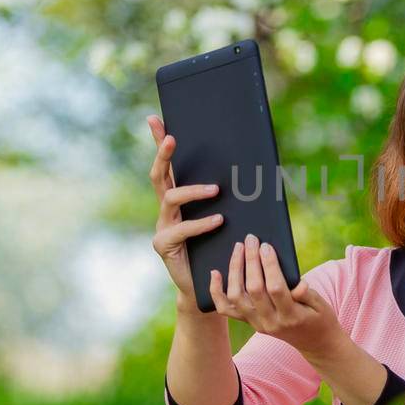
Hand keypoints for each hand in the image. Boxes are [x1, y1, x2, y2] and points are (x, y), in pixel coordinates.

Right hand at [148, 114, 223, 310]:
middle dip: (163, 154)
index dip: (157, 141)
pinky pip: (183, 229)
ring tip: (216, 190)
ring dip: (193, 191)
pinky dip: (202, 224)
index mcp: (177, 198)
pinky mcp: (164, 245)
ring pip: (171, 199)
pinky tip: (219, 221)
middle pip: (159, 175)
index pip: (166, 165)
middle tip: (172, 138)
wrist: (207, 286)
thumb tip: (250, 169)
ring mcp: (162, 227)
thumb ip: (226, 198)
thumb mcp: (224, 217)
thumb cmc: (219, 247)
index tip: (154, 118)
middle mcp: (166, 210)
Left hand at [209, 233, 340, 357]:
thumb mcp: (322, 306)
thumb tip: (299, 284)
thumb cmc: (320, 318)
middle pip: (254, 289)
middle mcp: (270, 322)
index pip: (275, 288)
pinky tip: (215, 273)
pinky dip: (216, 291)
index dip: (270, 266)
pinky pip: (226, 308)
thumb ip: (308, 295)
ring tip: (239, 248)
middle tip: (251, 239)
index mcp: (291, 316)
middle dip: (251, 261)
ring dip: (235, 270)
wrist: (314, 343)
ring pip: (237, 296)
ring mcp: (257, 324)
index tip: (266, 246)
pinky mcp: (249, 322)